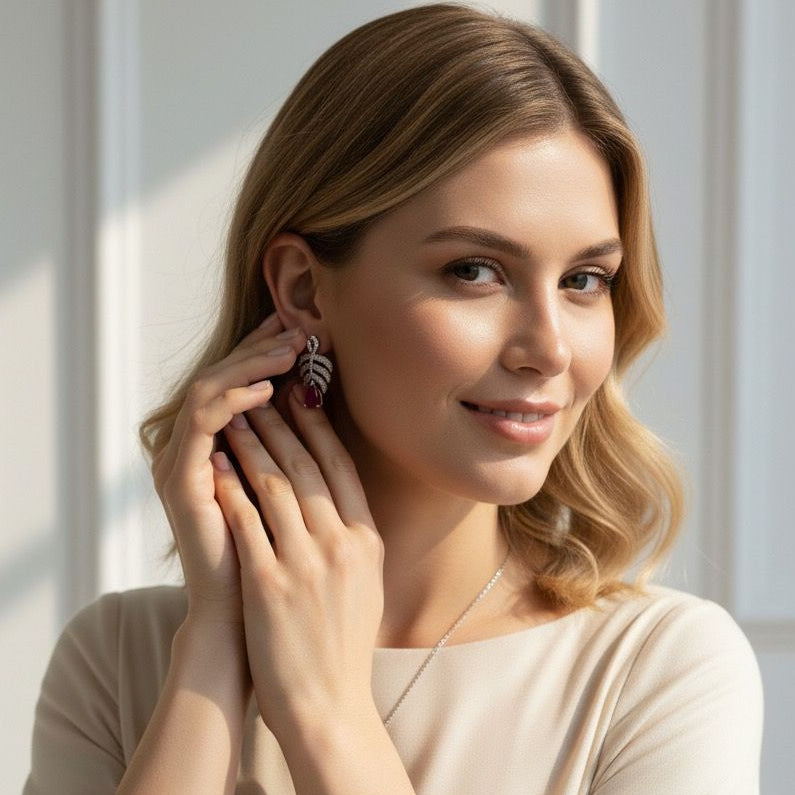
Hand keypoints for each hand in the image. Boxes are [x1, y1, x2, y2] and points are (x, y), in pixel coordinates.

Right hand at [150, 312, 305, 626]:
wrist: (245, 621)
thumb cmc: (274, 563)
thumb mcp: (291, 496)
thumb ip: (294, 454)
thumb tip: (322, 409)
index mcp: (218, 452)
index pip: (239, 386)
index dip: (267, 356)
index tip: (302, 333)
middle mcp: (192, 451)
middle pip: (222, 379)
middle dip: (261, 350)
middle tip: (297, 329)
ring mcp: (180, 464)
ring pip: (209, 390)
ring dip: (251, 366)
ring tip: (289, 350)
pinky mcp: (179, 480)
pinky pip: (202, 422)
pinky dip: (234, 400)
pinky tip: (266, 390)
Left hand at [211, 380, 384, 738]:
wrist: (328, 702)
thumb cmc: (344, 642)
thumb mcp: (367, 581)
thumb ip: (356, 535)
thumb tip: (340, 494)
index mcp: (367, 540)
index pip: (341, 469)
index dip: (320, 428)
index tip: (303, 396)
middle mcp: (341, 544)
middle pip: (308, 467)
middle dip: (283, 423)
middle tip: (263, 392)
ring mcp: (306, 563)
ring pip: (275, 486)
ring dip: (253, 446)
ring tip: (235, 418)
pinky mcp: (270, 584)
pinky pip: (247, 523)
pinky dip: (230, 488)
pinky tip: (216, 466)